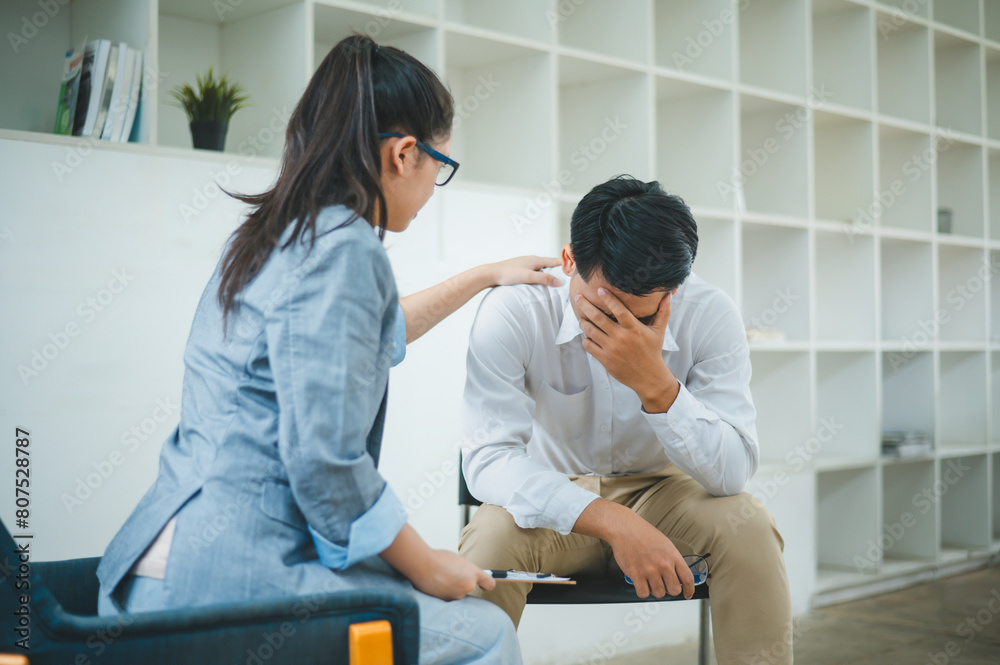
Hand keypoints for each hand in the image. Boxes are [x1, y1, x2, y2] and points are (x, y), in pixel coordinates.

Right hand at [408, 549, 495, 600]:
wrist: (422, 565)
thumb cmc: (437, 558)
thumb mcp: (457, 560)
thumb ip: (465, 569)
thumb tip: (466, 574)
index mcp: (473, 573)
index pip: (489, 583)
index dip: (486, 583)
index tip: (484, 584)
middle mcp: (468, 586)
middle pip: (469, 587)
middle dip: (462, 583)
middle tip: (451, 575)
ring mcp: (457, 595)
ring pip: (458, 593)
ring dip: (452, 588)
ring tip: (441, 578)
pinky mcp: (446, 601)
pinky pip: (448, 597)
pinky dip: (443, 593)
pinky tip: (436, 584)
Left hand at [486, 256, 561, 287]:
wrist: (491, 274)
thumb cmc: (508, 274)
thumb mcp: (528, 277)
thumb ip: (544, 279)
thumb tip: (559, 282)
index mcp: (535, 259)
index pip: (554, 260)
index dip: (564, 262)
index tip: (574, 264)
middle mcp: (530, 259)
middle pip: (548, 262)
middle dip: (558, 266)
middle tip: (568, 272)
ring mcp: (525, 263)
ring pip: (541, 266)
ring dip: (549, 270)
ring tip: (557, 276)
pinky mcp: (519, 269)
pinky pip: (534, 270)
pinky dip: (541, 273)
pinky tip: (539, 278)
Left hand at [576, 288, 678, 410]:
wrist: (649, 377)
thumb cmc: (653, 351)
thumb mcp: (659, 331)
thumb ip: (663, 312)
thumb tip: (669, 295)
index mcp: (634, 328)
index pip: (618, 309)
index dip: (608, 298)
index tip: (599, 289)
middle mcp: (621, 337)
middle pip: (598, 317)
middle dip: (585, 305)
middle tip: (578, 298)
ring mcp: (611, 349)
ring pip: (590, 331)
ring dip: (583, 322)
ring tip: (581, 317)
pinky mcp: (605, 359)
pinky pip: (588, 345)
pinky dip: (585, 338)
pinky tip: (587, 335)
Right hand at [607, 510, 694, 599]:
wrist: (625, 528)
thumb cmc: (643, 534)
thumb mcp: (665, 544)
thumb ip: (672, 559)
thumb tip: (677, 574)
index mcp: (673, 555)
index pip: (688, 579)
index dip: (689, 590)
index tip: (687, 594)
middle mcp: (663, 564)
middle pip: (674, 590)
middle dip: (670, 590)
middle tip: (664, 585)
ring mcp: (650, 570)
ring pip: (659, 593)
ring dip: (655, 590)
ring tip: (650, 581)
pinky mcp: (636, 574)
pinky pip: (643, 593)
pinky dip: (642, 591)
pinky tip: (641, 583)